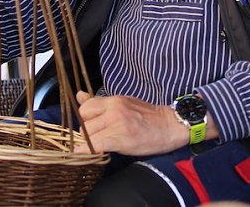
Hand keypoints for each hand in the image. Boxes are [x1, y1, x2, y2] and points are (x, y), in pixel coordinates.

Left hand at [73, 92, 188, 155]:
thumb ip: (100, 103)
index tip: (89, 127)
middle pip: (84, 121)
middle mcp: (113, 109)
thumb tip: (79, 95)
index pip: (85, 107)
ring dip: (89, 142)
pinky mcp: (120, 138)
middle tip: (96, 137)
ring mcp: (116, 123)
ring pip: (88, 133)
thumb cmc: (148, 117)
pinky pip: (95, 144)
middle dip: (86, 131)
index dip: (84, 119)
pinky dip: (87, 150)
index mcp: (113, 100)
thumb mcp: (124, 104)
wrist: (170, 126)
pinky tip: (87, 153)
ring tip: (99, 145)